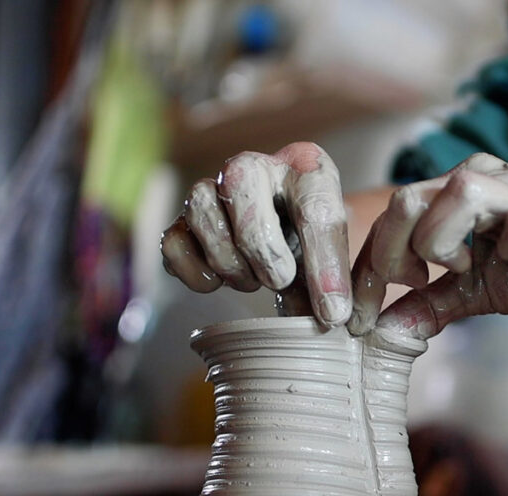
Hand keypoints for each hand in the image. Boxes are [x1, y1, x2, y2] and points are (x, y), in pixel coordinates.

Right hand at [160, 142, 351, 325]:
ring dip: (229, 260)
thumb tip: (328, 318)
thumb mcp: (334, 257)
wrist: (286, 237)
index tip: (333, 312)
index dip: (324, 266)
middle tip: (280, 280)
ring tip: (253, 280)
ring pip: (201, 208)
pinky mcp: (183, 220)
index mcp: (306, 168)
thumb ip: (333, 283)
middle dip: (263, 248)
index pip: (315, 208)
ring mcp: (213, 188)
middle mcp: (256, 166)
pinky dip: (194, 271)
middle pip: (240, 182)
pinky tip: (217, 282)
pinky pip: (173, 241)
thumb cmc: (312, 244)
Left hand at [348, 153, 507, 338]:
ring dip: (442, 240)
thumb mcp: (477, 294)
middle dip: (390, 254)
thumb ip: (430, 304)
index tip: (360, 312)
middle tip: (407, 289)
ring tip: (458, 269)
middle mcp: (488, 181)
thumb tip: (381, 332)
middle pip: (410, 195)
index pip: (393, 214)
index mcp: (461, 195)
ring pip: (459, 190)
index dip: (367, 263)